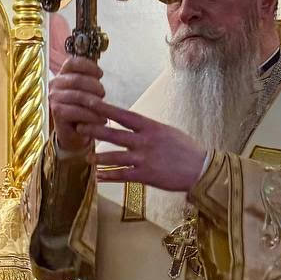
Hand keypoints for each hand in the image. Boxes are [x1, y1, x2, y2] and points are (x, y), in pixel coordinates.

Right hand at [49, 54, 104, 152]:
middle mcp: (54, 85)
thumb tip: (99, 73)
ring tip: (105, 109)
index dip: (88, 66)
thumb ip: (90, 81)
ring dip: (95, 103)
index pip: (72, 63)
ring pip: (79, 96)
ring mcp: (54, 99)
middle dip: (94, 86)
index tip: (100, 74)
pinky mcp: (56, 113)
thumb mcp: (87, 93)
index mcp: (62, 76)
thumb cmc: (82, 112)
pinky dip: (92, 116)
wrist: (74, 135)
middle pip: (77, 79)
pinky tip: (101, 119)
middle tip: (104, 94)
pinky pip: (77, 111)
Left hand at [87, 104, 206, 191]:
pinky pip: (123, 176)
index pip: (123, 115)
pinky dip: (109, 176)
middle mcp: (145, 141)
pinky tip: (98, 177)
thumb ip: (148, 129)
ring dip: (99, 157)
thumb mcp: (167, 132)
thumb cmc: (186, 150)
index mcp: (150, 127)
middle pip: (114, 134)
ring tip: (87, 157)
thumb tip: (133, 125)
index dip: (105, 109)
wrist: (200, 169)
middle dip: (94, 130)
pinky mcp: (146, 176)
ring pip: (115, 157)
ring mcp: (145, 159)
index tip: (90, 102)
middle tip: (79, 127)